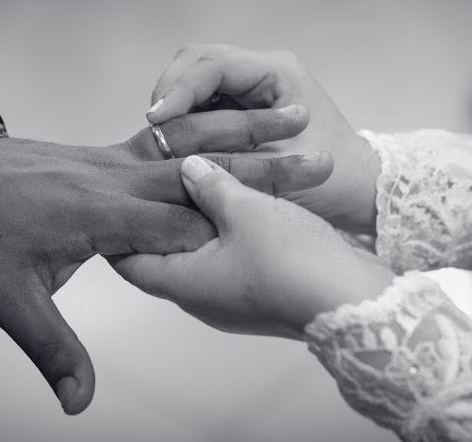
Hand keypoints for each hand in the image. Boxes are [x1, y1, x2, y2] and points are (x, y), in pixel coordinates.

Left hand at [0, 117, 332, 413]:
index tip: (292, 232)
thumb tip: (77, 403)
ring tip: (298, 117)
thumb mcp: (6, 299)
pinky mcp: (109, 150)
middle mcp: (115, 178)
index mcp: (98, 214)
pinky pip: (171, 135)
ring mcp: (113, 158)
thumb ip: (52, 348)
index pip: (180, 222)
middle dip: (266, 167)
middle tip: (320, 160)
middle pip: (204, 173)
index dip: (235, 227)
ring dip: (248, 131)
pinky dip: (212, 124)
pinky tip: (243, 117)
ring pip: (194, 142)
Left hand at [111, 156, 393, 339]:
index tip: (117, 194)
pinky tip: (238, 205)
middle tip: (151, 179)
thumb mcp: (245, 210)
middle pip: (161, 255)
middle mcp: (198, 297)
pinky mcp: (259, 296)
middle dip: (159, 218)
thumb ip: (211, 184)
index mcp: (182, 282)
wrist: (354, 304)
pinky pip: (228, 261)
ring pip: (198, 256)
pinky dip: (225, 234)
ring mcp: (230, 300)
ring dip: (198, 222)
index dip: (119, 226)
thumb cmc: (293, 263)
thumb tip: (188, 167)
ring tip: (197, 184)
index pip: (126, 258)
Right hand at [146, 44, 380, 232]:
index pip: (211, 65)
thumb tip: (172, 157)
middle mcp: (263, 68)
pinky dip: (187, 114)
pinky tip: (175, 141)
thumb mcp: (272, 173)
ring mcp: (254, 82)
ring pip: (196, 75)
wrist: (358, 191)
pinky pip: (205, 97)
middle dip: (170, 91)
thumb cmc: (328, 183)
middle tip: (152, 128)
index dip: (178, 91)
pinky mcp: (246, 101)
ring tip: (160, 136)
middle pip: (197, 61)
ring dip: (175, 102)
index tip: (156, 120)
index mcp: (276, 72)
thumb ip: (224, 158)